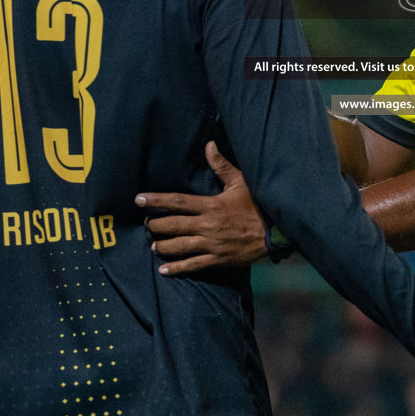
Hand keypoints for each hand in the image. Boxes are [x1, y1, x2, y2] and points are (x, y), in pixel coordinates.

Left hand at [139, 142, 267, 275]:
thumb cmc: (257, 205)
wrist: (275, 232)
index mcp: (211, 205)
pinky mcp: (218, 259)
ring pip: (180, 246)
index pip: (178, 202)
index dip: (157, 200)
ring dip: (163, 246)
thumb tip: (208, 145)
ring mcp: (212, 244)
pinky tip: (164, 269)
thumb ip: (221, 166)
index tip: (139, 199)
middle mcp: (208, 225)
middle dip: (156, 225)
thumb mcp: (240, 182)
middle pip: (174, 225)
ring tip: (153, 244)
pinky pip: (193, 265)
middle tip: (146, 224)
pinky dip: (177, 268)